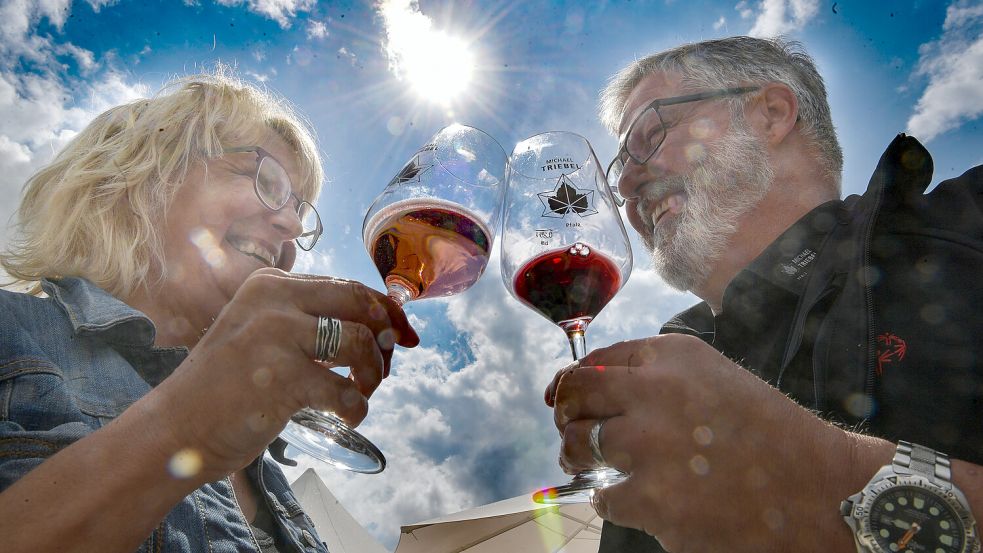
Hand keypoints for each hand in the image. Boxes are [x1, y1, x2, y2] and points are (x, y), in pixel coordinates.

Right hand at [143, 269, 418, 480]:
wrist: (176, 430)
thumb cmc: (226, 387)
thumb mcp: (262, 335)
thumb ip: (310, 323)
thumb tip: (384, 327)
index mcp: (270, 286)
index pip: (346, 286)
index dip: (385, 309)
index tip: (404, 332)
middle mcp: (274, 301)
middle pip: (360, 303)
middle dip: (388, 333)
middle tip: (390, 363)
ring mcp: (277, 336)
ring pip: (360, 342)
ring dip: (372, 373)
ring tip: (361, 391)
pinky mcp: (282, 378)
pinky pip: (346, 390)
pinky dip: (356, 407)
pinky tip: (346, 415)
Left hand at [546, 333, 881, 552]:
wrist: (821, 491)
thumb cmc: (770, 435)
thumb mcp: (715, 379)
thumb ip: (658, 377)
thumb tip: (593, 388)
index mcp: (672, 357)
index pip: (595, 360)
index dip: (572, 381)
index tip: (563, 396)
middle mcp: (655, 392)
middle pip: (575, 394)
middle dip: (565, 414)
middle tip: (569, 431)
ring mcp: (651, 446)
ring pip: (578, 444)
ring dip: (578, 456)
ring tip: (592, 465)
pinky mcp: (653, 499)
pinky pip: (604, 496)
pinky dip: (612, 500)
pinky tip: (635, 498)